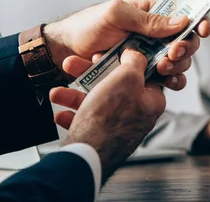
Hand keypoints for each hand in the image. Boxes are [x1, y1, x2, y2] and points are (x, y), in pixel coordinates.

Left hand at [44, 0, 209, 89]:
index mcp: (152, 13)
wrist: (63, 51)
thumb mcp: (117, 14)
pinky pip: (166, 79)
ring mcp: (151, 54)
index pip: (184, 14)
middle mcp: (156, 34)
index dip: (198, 21)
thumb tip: (181, 21)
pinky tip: (167, 83)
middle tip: (171, 54)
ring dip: (177, 66)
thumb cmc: (87, 25)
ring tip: (161, 68)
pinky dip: (171, 81)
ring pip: (179, 62)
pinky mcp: (144, 73)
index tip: (202, 29)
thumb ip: (148, 19)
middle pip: (187, 41)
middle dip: (185, 49)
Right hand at [51, 50, 165, 182]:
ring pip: (97, 104)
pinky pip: (87, 122)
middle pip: (115, 87)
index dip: (126, 62)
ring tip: (57, 92)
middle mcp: (138, 116)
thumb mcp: (127, 78)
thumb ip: (134, 62)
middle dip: (91, 76)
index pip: (144, 75)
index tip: (110, 55)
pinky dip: (73, 116)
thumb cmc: (110, 116)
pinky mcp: (102, 140)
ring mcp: (119, 129)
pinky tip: (60, 114)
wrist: (88, 154)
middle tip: (75, 67)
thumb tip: (135, 54)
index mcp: (151, 101)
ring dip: (74, 96)